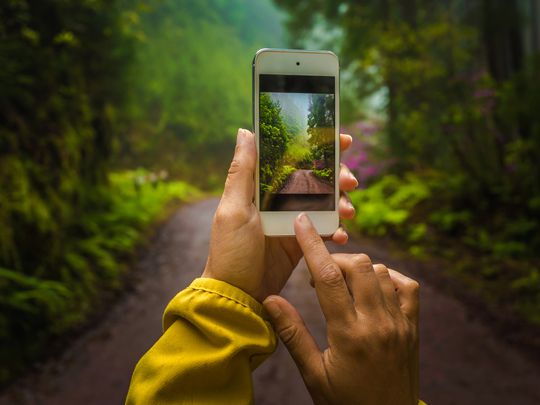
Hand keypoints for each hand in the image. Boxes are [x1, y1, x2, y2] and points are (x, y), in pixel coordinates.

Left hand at [202, 128, 357, 300]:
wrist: (237, 295)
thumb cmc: (230, 251)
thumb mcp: (233, 209)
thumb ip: (243, 172)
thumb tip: (246, 131)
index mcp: (261, 187)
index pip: (292, 157)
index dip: (318, 146)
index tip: (342, 141)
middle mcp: (277, 200)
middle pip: (314, 178)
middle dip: (337, 177)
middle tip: (351, 182)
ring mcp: (290, 221)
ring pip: (324, 203)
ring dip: (341, 203)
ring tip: (347, 213)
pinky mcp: (300, 242)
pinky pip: (324, 230)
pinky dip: (335, 231)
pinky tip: (340, 237)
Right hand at [263, 214, 418, 404]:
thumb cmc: (345, 403)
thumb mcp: (313, 374)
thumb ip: (292, 333)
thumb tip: (270, 299)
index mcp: (349, 334)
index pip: (328, 277)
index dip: (312, 245)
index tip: (302, 222)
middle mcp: (378, 323)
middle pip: (358, 265)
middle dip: (334, 259)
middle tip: (319, 277)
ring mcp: (400, 324)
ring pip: (381, 271)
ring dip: (358, 269)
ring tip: (341, 287)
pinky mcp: (413, 327)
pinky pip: (407, 286)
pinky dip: (388, 277)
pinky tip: (372, 288)